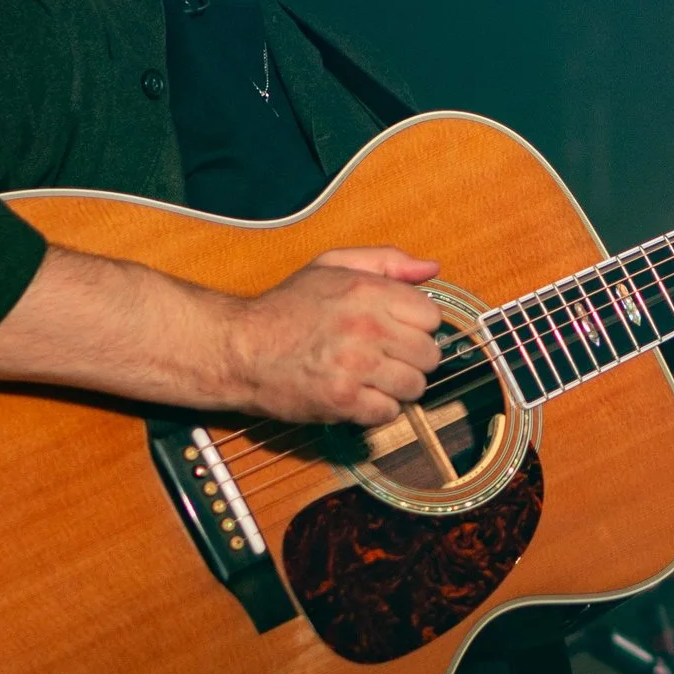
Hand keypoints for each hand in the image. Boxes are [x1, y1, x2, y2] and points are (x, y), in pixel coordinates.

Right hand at [222, 247, 444, 425]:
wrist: (241, 348)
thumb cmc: (286, 307)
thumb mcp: (332, 265)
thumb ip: (386, 261)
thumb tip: (431, 268)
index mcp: (368, 290)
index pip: (432, 316)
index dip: (417, 326)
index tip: (398, 330)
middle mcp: (367, 327)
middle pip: (428, 355)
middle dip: (411, 359)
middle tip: (386, 357)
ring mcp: (357, 366)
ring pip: (414, 386)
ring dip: (397, 386)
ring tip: (372, 378)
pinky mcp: (344, 400)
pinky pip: (388, 412)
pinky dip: (376, 409)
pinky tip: (358, 395)